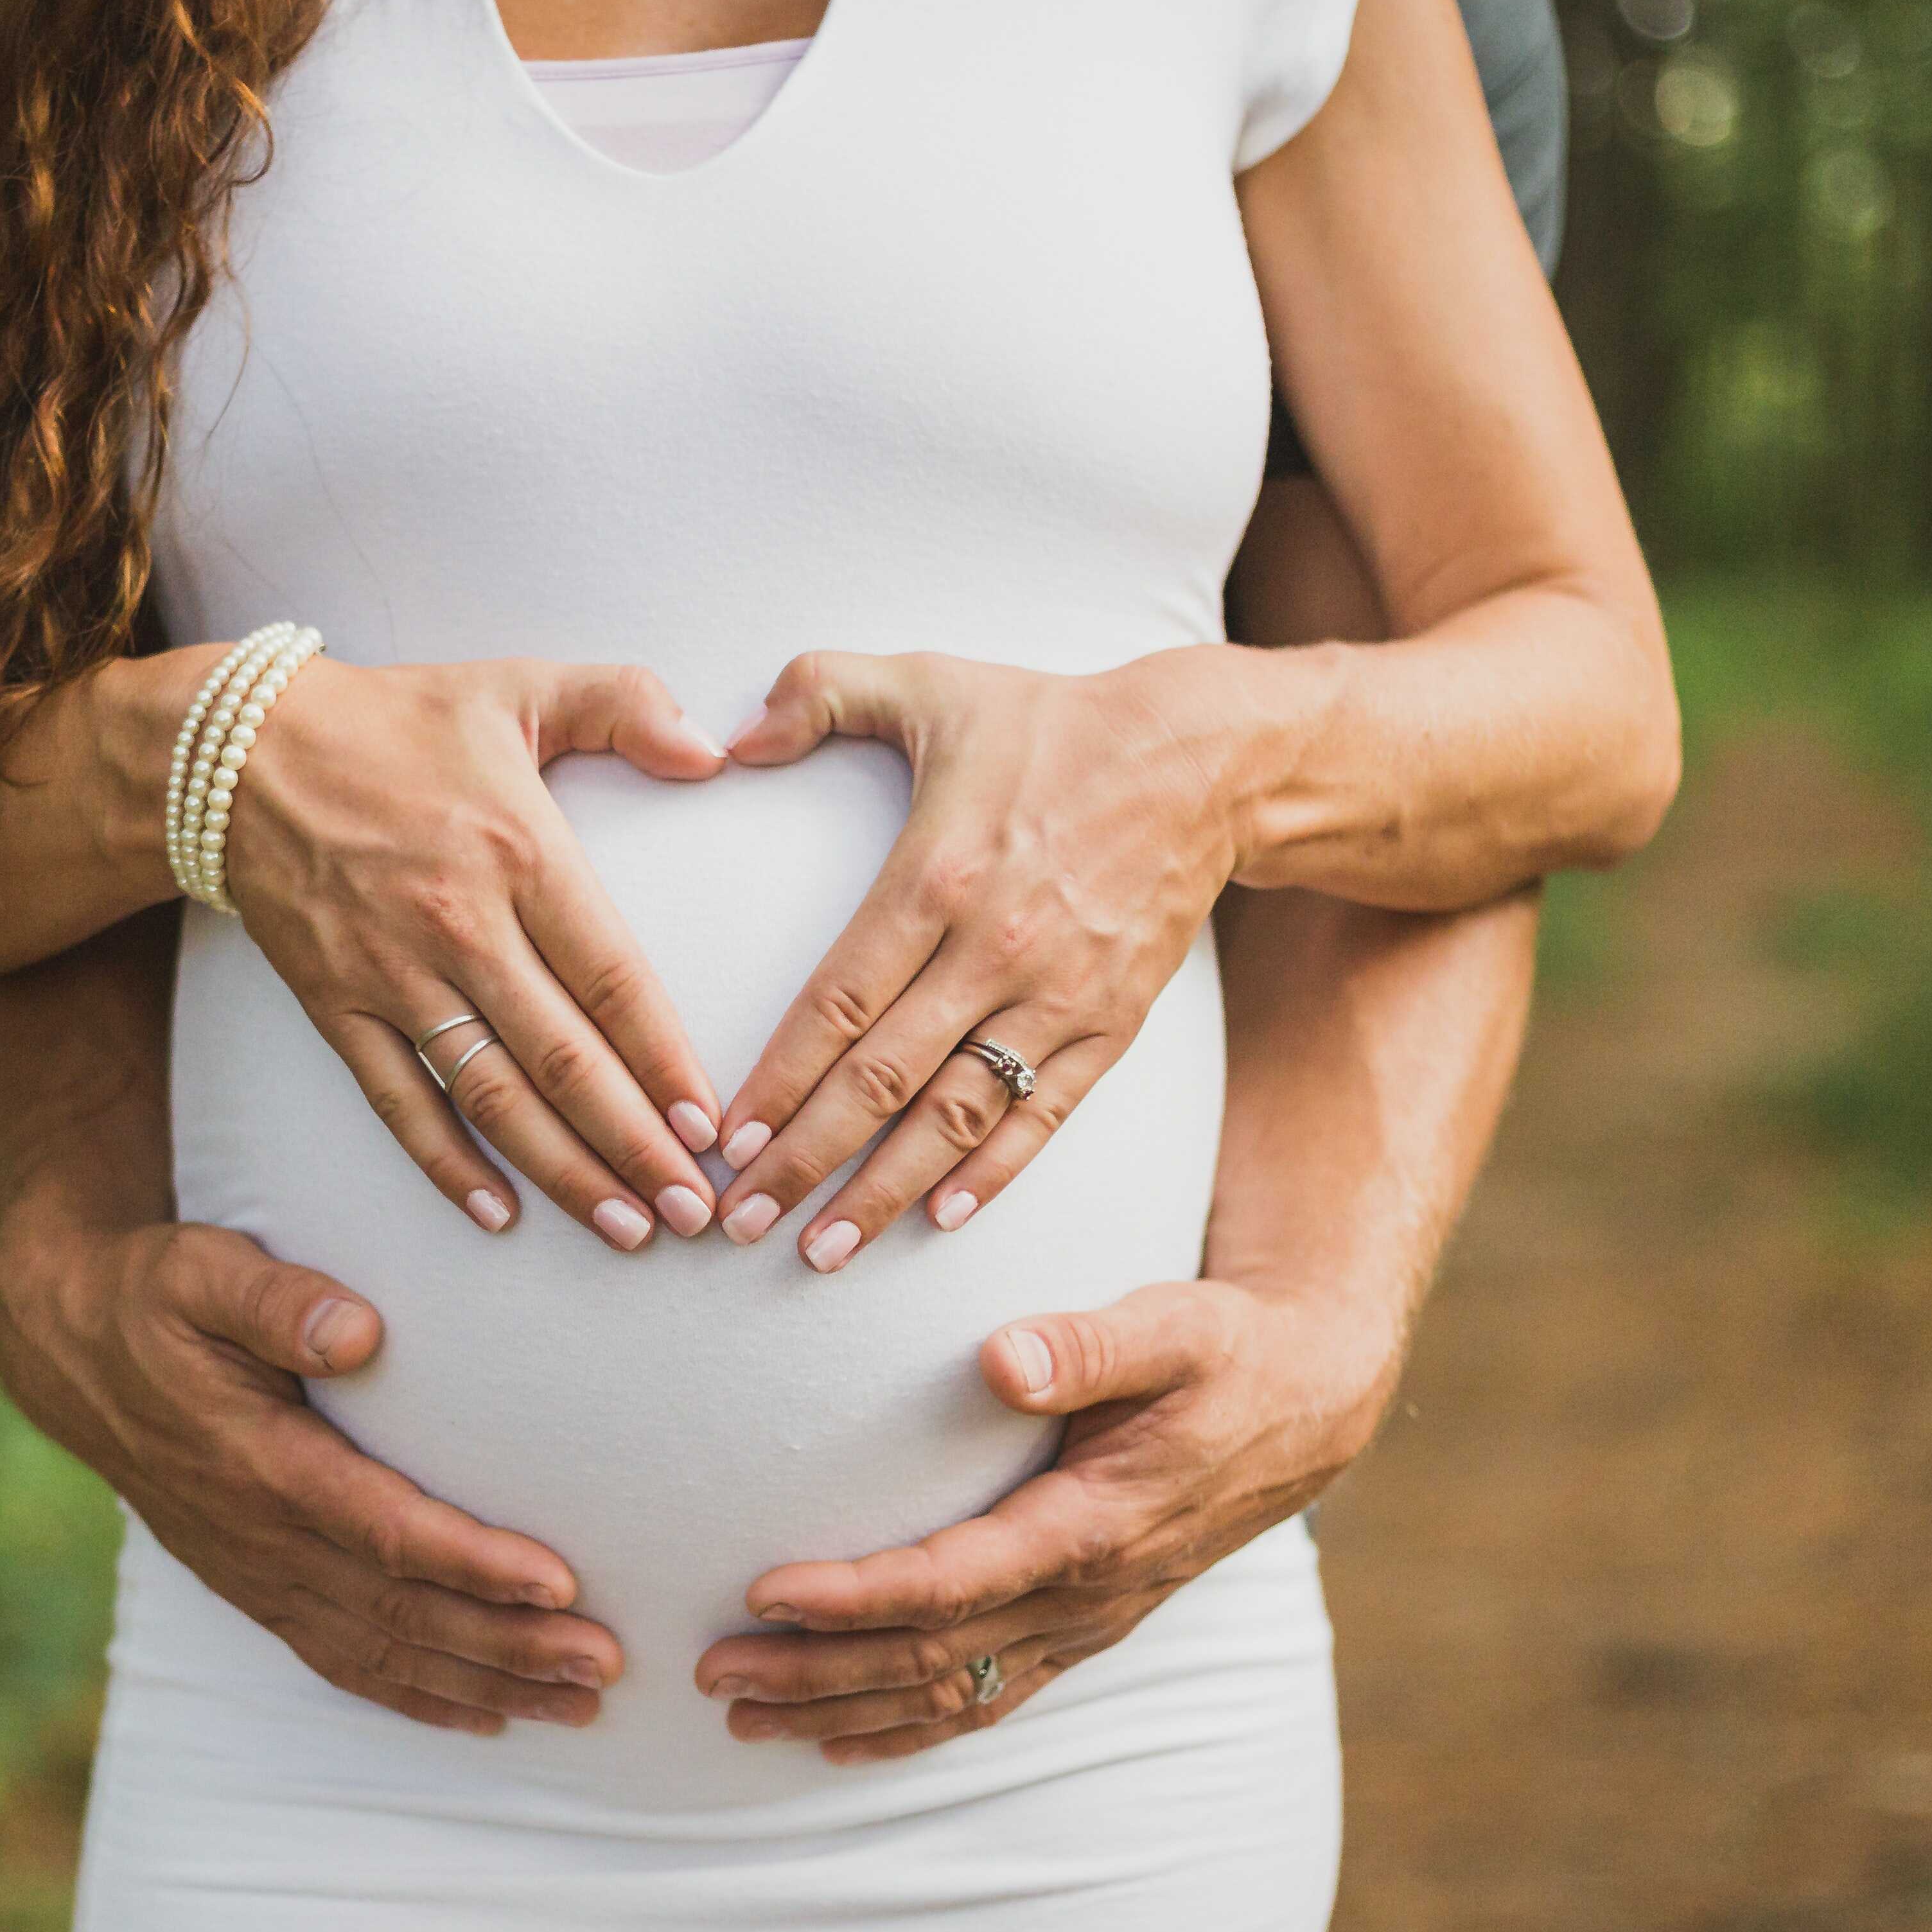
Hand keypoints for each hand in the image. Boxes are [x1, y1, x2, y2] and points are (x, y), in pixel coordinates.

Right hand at [0, 1208, 624, 1733]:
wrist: (74, 1352)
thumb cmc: (157, 1299)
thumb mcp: (200, 1272)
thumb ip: (276, 1300)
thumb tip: (361, 1331)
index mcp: (258, 1464)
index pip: (384, 1531)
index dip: (472, 1564)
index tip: (559, 1583)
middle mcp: (261, 1539)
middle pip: (401, 1613)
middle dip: (507, 1646)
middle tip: (606, 1665)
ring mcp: (258, 1576)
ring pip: (383, 1654)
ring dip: (485, 1686)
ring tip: (580, 1706)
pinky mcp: (259, 1590)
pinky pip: (343, 1664)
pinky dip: (418, 1699)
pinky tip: (489, 1720)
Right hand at [225, 655, 730, 1249]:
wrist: (236, 749)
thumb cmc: (393, 719)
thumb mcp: (517, 686)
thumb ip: (625, 703)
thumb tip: (715, 749)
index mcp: (519, 852)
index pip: (611, 978)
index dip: (664, 1061)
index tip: (711, 1126)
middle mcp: (459, 925)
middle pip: (563, 1059)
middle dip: (634, 1145)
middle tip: (692, 1212)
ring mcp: (392, 974)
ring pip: (491, 1095)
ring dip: (561, 1172)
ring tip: (625, 1229)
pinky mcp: (335, 1004)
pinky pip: (397, 1100)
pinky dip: (444, 1164)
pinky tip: (497, 1214)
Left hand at [693, 1276, 1398, 1761]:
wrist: (1303, 1408)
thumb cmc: (1222, 1353)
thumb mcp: (1172, 1327)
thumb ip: (1087, 1345)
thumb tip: (1000, 1356)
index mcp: (1094, 1526)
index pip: (954, 1581)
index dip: (857, 1597)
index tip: (765, 1591)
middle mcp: (1083, 1596)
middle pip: (931, 1658)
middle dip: (816, 1673)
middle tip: (710, 1673)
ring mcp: (1083, 1626)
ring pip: (949, 1696)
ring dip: (842, 1713)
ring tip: (740, 1719)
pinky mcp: (1078, 1630)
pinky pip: (984, 1701)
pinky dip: (905, 1730)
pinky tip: (835, 1741)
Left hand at [709, 648, 1261, 1266]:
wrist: (1205, 759)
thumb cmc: (1051, 722)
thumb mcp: (931, 680)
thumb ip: (821, 691)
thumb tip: (731, 734)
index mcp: (938, 876)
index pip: (838, 1003)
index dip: (778, 1080)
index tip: (726, 1139)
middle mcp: (997, 948)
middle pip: (882, 1079)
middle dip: (805, 1160)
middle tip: (741, 1221)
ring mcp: (1060, 995)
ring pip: (957, 1115)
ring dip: (885, 1191)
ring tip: (821, 1251)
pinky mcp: (1113, 1022)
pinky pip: (1043, 1114)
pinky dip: (992, 1172)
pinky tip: (938, 1218)